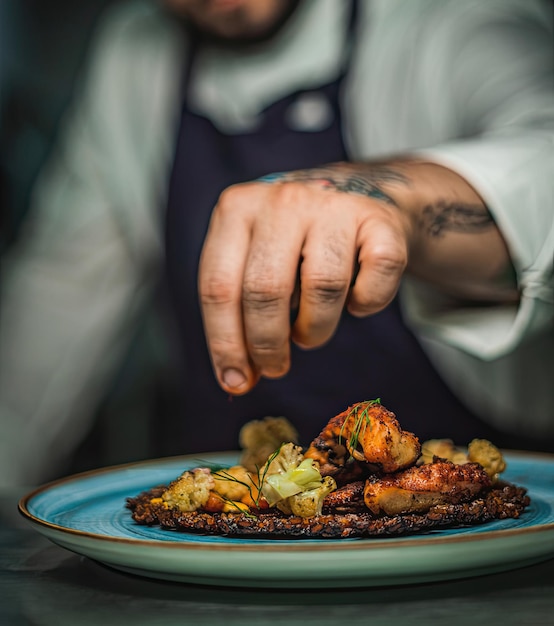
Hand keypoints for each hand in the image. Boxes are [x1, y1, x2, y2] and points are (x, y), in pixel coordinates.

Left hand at [198, 161, 513, 394]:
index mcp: (237, 209)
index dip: (225, 343)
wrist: (357, 196)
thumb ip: (238, 309)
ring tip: (311, 331)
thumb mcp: (253, 258)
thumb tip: (236, 379)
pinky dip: (364, 306)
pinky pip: (372, 284)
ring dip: (315, 329)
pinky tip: (354, 302)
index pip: (218, 286)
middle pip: (265, 290)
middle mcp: (283, 200)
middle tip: (275, 367)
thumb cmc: (294, 242)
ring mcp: (333, 206)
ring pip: (322, 287)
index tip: (235, 381)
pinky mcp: (380, 221)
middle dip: (267, 344)